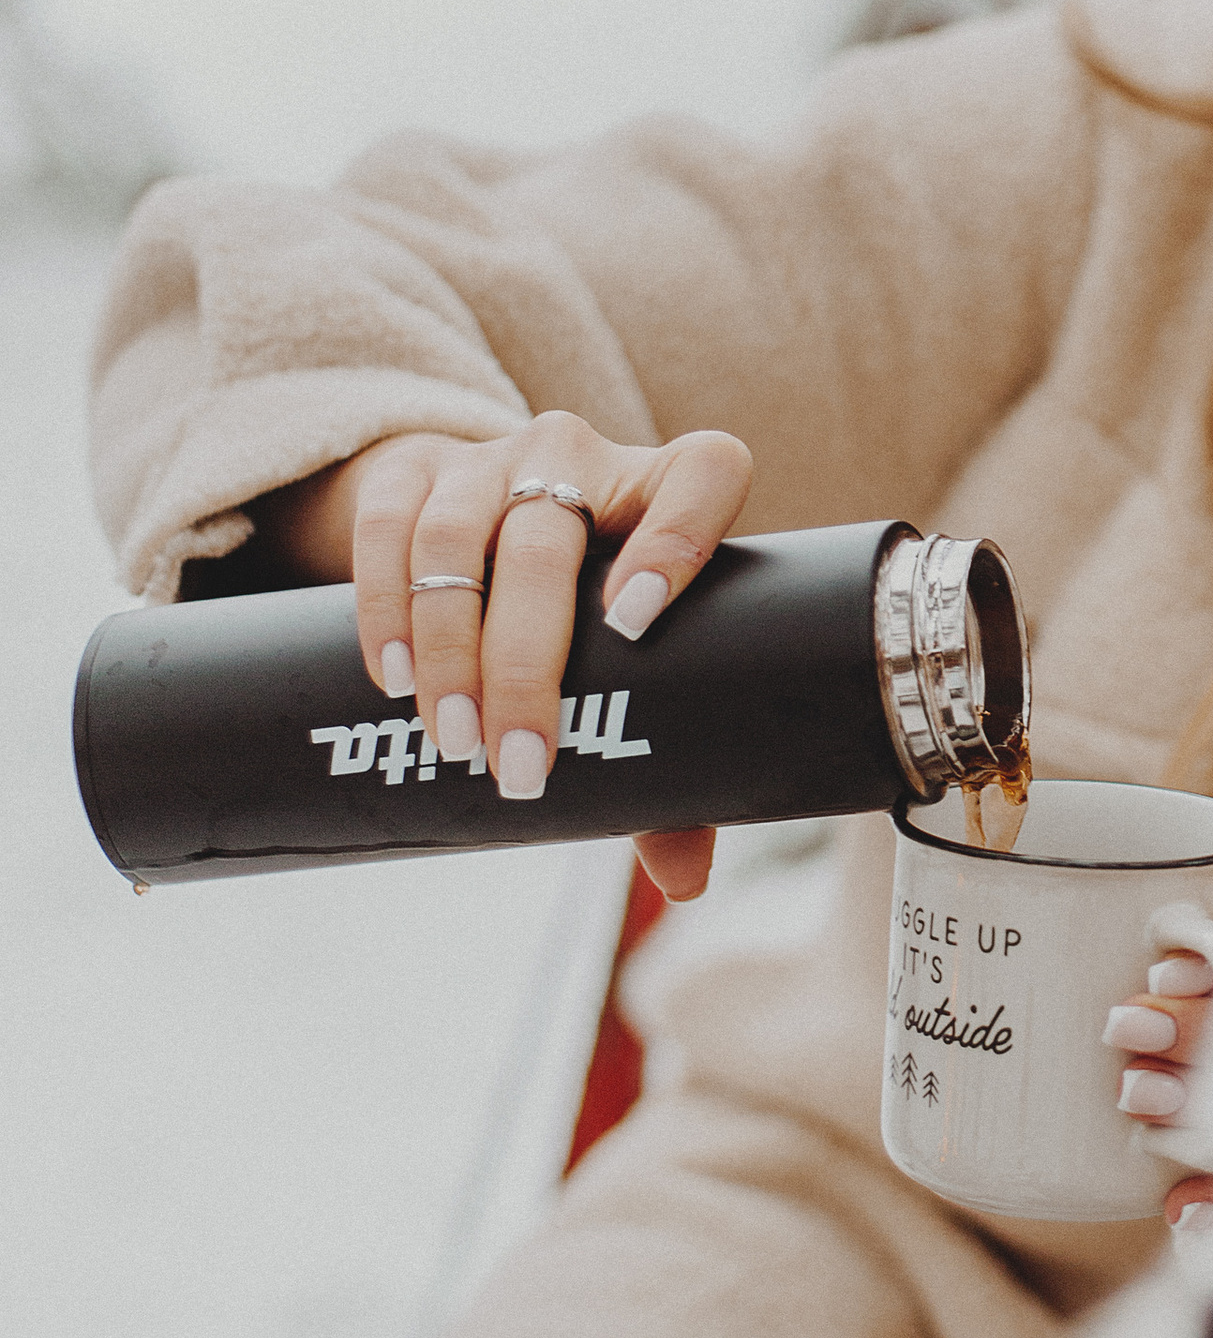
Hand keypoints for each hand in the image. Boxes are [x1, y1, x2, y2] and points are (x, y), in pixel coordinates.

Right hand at [263, 414, 751, 900]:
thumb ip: (665, 753)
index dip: (680, 539)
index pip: (703, 475)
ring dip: (448, 647)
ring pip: (457, 537)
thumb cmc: (584, 607)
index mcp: (667, 484)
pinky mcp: (411, 468)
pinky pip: (384, 526)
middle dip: (526, 662)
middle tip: (521, 763)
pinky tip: (393, 677)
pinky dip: (383, 607)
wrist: (477, 514)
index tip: (638, 622)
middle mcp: (580, 457)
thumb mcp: (631, 659)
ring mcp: (490, 457)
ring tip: (449, 738)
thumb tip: (685, 880)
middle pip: (548, 542)